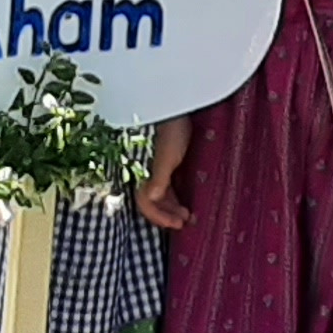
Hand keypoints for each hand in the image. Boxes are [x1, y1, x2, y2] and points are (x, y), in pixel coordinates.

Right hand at [135, 114, 195, 228]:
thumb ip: (159, 178)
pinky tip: (187, 199)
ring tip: (189, 215)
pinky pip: (169, 185)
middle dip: (168, 215)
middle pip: (153, 201)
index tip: (177, 224)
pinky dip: (176, 195)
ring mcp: (158, 168)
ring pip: (161, 195)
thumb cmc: (173, 130)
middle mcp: (148, 172)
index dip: (159, 217)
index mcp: (144, 172)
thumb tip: (150, 198)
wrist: (178, 108)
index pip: (145, 203)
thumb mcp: (168, 156)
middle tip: (185, 222)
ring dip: (173, 207)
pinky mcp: (168, 162)